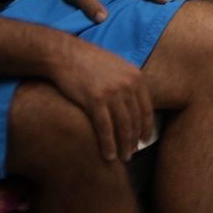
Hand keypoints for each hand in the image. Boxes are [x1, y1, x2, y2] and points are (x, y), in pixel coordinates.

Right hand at [48, 37, 154, 161]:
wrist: (66, 54)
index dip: (146, 127)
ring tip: (122, 158)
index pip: (146, 109)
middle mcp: (127, 85)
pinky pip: (105, 129)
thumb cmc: (89, 61)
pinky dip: (108, 145)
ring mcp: (112, 93)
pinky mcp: (95, 101)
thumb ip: (128, 83)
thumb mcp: (117, 66)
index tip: (144, 140)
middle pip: (135, 120)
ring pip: (123, 127)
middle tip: (131, 153)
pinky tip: (108, 155)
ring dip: (123, 146)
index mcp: (136, 77)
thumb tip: (135, 104)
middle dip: (134, 140)